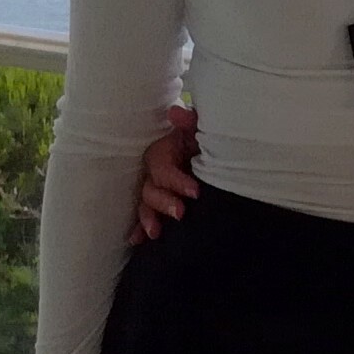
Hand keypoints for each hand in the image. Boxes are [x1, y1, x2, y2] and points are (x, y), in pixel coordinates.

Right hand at [132, 105, 201, 241]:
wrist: (217, 150)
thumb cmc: (207, 138)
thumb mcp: (202, 126)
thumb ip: (190, 120)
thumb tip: (174, 112)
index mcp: (165, 150)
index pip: (161, 167)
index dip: (175, 180)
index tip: (195, 192)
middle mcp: (156, 169)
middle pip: (150, 186)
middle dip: (163, 201)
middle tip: (180, 213)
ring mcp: (156, 186)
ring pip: (145, 202)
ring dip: (148, 218)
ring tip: (156, 232)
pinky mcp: (160, 201)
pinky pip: (144, 214)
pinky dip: (139, 228)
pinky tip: (136, 240)